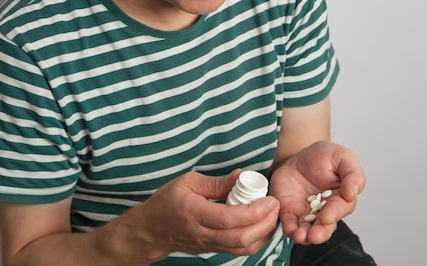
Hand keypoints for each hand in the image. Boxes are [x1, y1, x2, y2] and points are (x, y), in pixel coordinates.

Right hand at [113, 170, 279, 261]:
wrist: (150, 230)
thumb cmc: (166, 203)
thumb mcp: (188, 182)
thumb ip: (217, 182)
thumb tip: (242, 177)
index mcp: (195, 213)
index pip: (230, 218)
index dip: (255, 211)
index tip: (269, 199)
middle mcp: (204, 234)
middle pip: (242, 238)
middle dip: (266, 223)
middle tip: (275, 205)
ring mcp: (210, 245)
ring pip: (244, 248)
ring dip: (264, 233)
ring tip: (272, 214)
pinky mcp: (214, 251)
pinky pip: (240, 250)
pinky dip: (257, 239)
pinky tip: (262, 224)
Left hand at [269, 141, 365, 244]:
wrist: (299, 155)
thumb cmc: (325, 156)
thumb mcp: (343, 157)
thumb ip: (352, 174)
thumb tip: (352, 194)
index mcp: (340, 199)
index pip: (340, 209)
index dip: (334, 214)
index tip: (327, 217)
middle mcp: (324, 211)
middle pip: (325, 226)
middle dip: (320, 232)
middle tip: (314, 236)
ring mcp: (306, 213)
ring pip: (307, 230)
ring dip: (304, 235)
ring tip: (300, 236)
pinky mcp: (290, 212)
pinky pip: (289, 223)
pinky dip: (289, 228)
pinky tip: (289, 230)